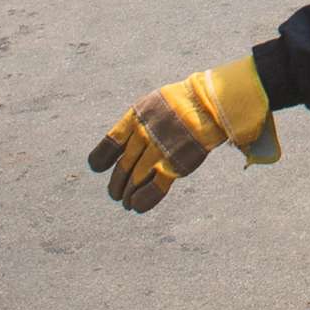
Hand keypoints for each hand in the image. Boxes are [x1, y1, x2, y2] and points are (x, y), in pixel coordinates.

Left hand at [87, 56, 279, 212]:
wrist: (210, 104)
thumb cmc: (183, 102)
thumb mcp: (153, 104)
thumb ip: (138, 122)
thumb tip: (125, 142)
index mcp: (135, 119)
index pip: (109, 145)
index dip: (100, 160)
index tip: (98, 169)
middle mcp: (143, 136)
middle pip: (122, 167)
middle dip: (117, 184)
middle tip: (116, 193)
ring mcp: (158, 151)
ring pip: (134, 180)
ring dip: (127, 195)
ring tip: (126, 202)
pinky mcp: (174, 165)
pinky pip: (153, 189)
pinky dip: (143, 200)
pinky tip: (136, 207)